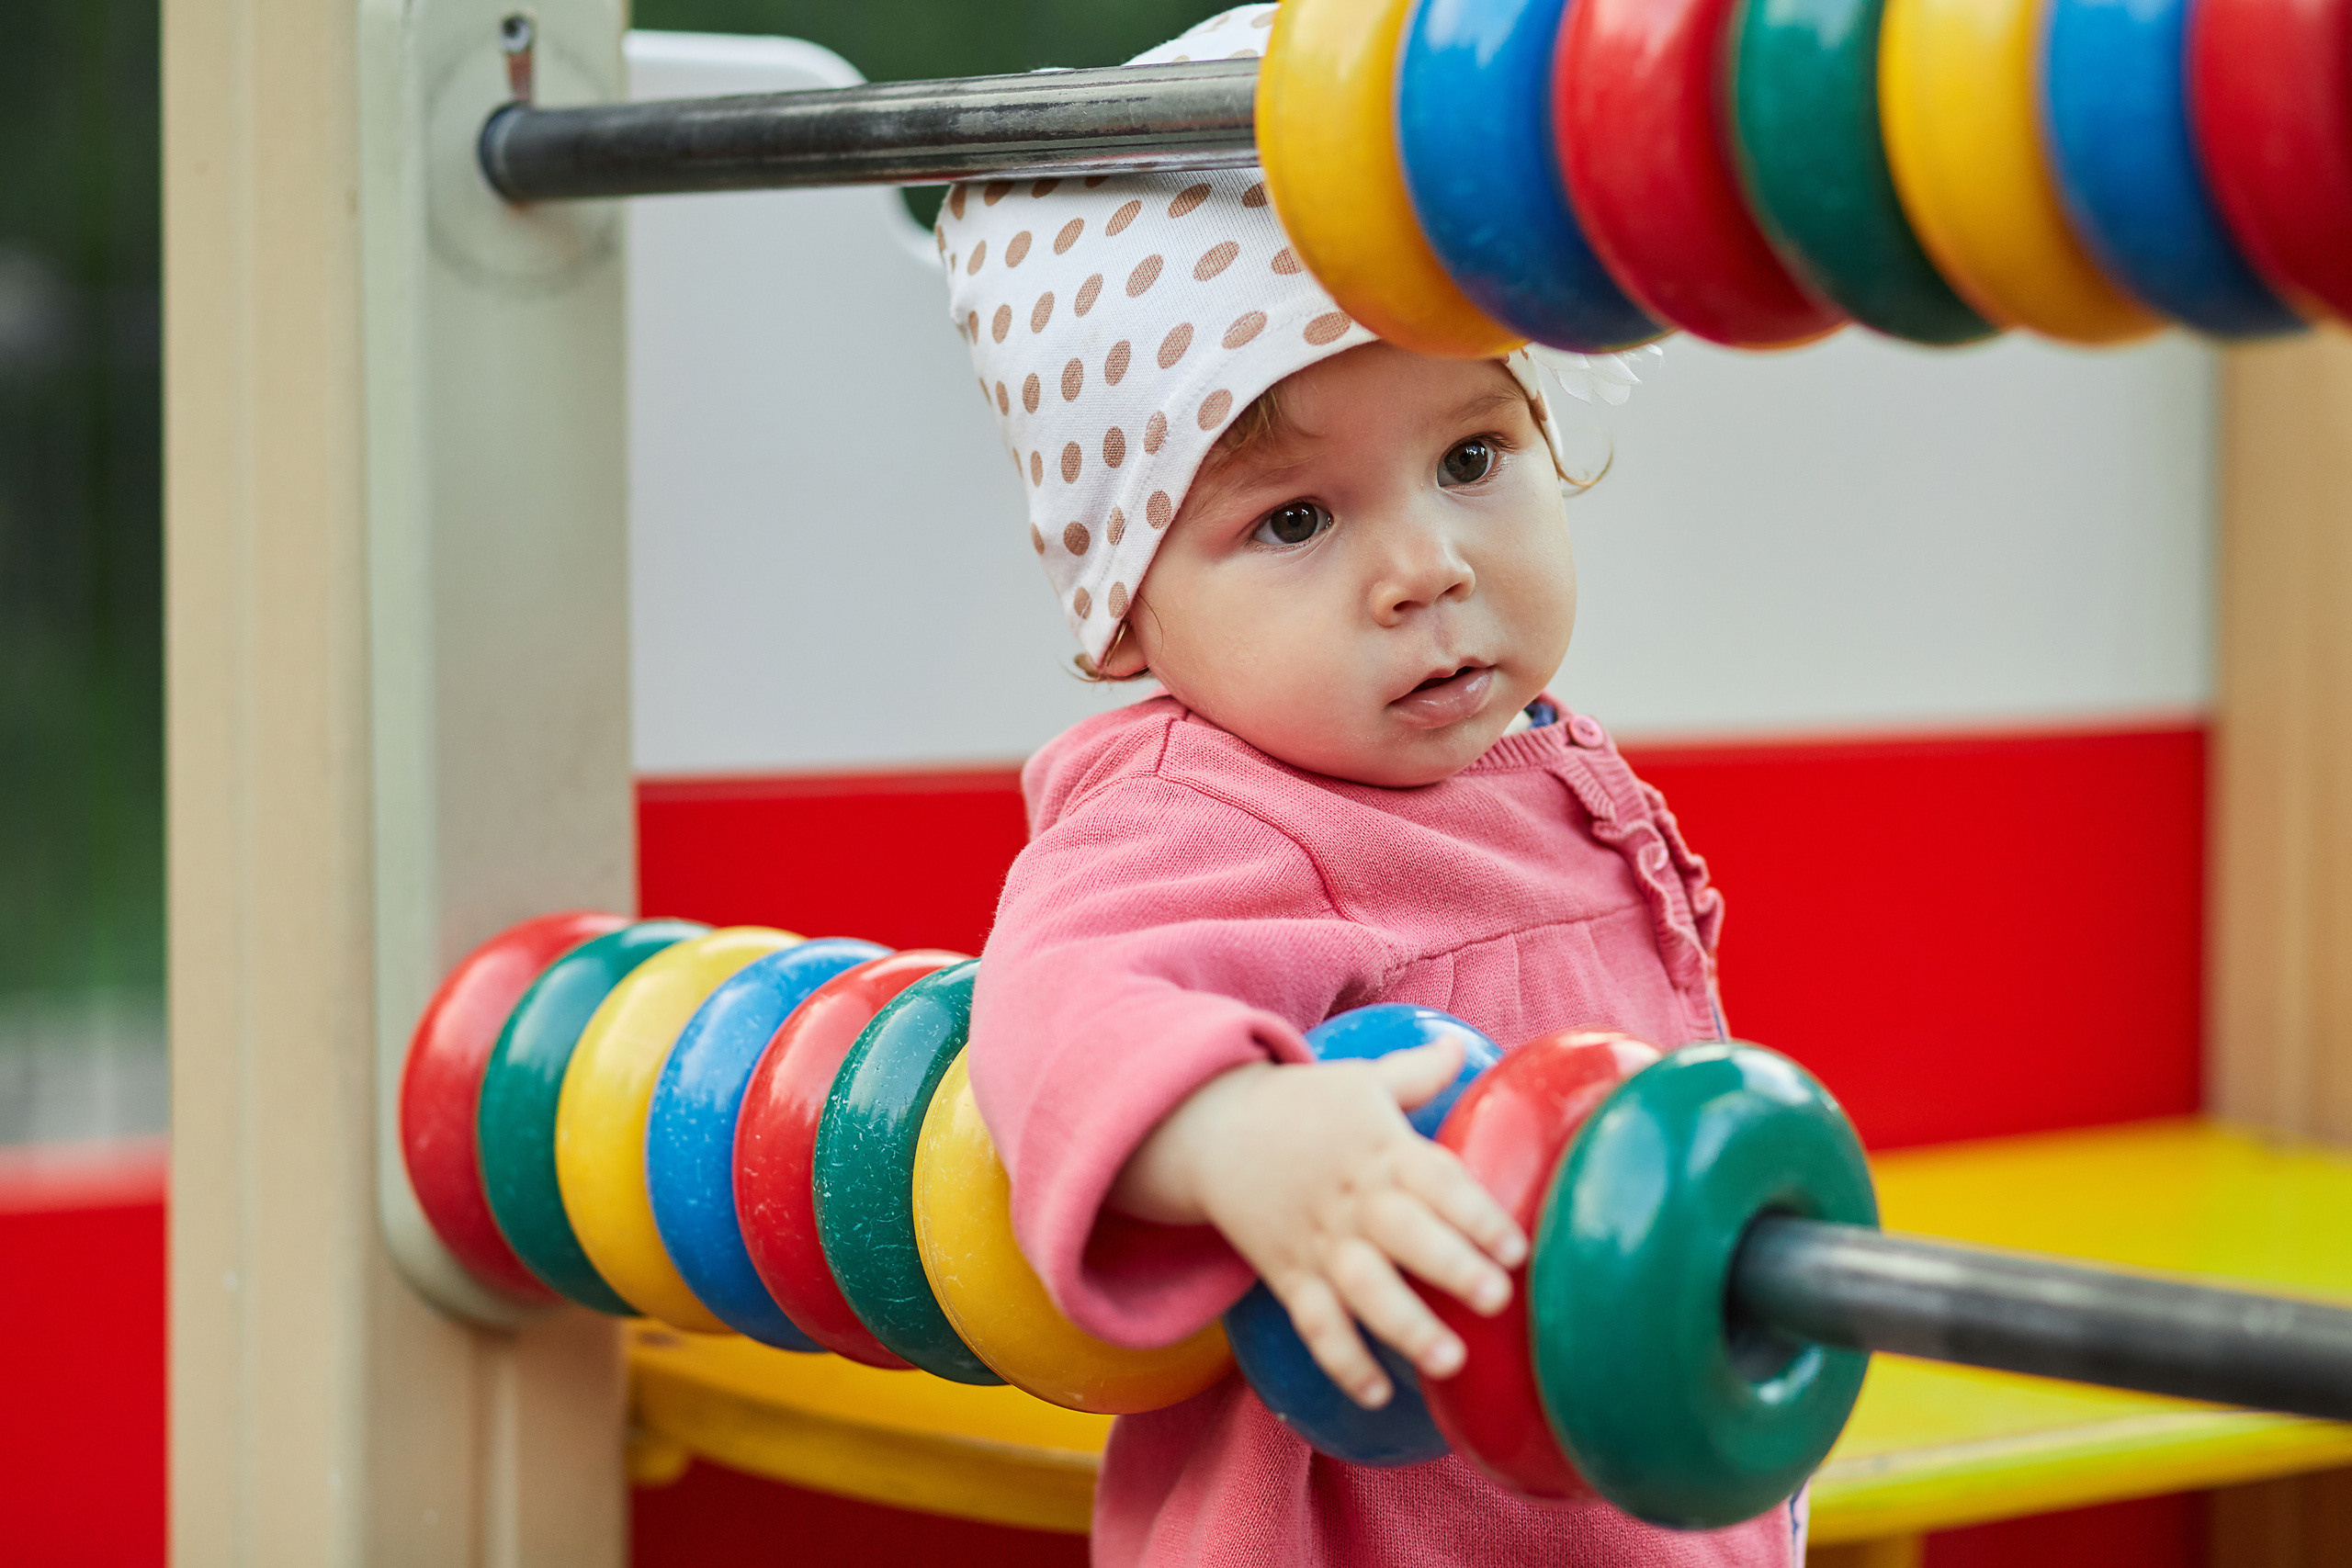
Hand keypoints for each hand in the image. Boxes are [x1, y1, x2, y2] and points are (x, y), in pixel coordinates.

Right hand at [1109, 1039, 1526, 1408]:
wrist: (1211, 1129)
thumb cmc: (1303, 1106)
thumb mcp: (1360, 1082)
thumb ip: (1418, 1072)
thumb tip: (1461, 1043)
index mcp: (1379, 1148)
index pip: (1435, 1181)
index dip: (1476, 1214)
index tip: (1515, 1246)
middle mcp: (1352, 1198)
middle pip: (1404, 1235)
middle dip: (1450, 1268)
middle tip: (1496, 1300)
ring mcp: (1318, 1241)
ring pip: (1362, 1290)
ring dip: (1404, 1326)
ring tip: (1449, 1361)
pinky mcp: (1289, 1275)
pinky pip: (1316, 1325)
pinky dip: (1343, 1362)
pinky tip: (1378, 1394)